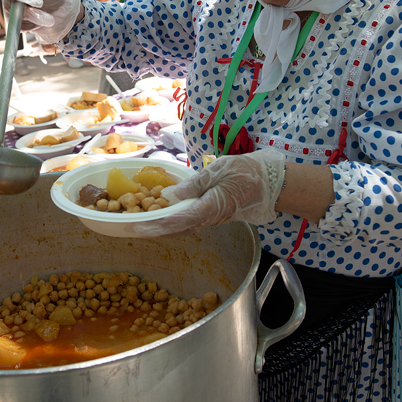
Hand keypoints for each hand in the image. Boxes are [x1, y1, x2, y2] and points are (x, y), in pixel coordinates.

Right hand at [0, 0, 82, 43]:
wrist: (61, 13)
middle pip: (8, 4)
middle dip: (28, 4)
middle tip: (41, 3)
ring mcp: (11, 12)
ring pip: (16, 17)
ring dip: (36, 16)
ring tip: (48, 17)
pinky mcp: (16, 25)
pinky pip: (20, 28)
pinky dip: (34, 25)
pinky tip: (41, 22)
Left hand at [131, 149, 285, 236]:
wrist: (268, 182)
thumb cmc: (245, 172)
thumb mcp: (218, 171)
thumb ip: (194, 184)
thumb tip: (168, 195)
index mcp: (212, 207)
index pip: (181, 220)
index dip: (159, 224)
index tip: (141, 227)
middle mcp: (210, 218)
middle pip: (178, 229)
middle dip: (155, 230)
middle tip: (133, 230)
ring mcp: (212, 219)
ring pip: (184, 228)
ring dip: (163, 228)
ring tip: (143, 225)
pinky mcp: (213, 216)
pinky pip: (190, 223)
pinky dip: (174, 223)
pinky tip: (163, 218)